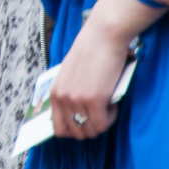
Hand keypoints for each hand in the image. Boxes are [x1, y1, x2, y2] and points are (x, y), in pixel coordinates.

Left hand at [50, 16, 129, 139]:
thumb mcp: (71, 74)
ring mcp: (77, 100)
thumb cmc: (91, 51)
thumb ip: (70, 93)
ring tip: (107, 106)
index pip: (58, 128)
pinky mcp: (94, 100)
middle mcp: (63, 98)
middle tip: (101, 113)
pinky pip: (103, 124)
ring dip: (102, 122)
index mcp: (55, 92)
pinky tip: (112, 103)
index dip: (74, 129)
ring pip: (90, 131)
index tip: (87, 122)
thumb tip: (76, 115)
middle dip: (91, 127)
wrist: (103, 35)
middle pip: (75, 133)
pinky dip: (110, 118)